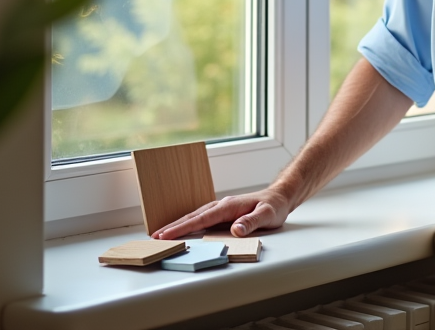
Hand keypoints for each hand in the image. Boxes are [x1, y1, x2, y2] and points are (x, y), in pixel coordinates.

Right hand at [151, 188, 292, 238]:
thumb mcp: (267, 216)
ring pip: (195, 216)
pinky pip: (202, 217)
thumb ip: (251, 223)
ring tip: (162, 233)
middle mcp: (221, 205)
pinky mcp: (223, 212)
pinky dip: (189, 222)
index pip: (202, 218)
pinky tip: (182, 228)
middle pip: (193, 216)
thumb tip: (235, 230)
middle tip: (156, 236)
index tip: (168, 234)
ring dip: (179, 224)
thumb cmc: (273, 207)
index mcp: (228, 206)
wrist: (278, 198)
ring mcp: (221, 207)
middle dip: (174, 226)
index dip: (184, 227)